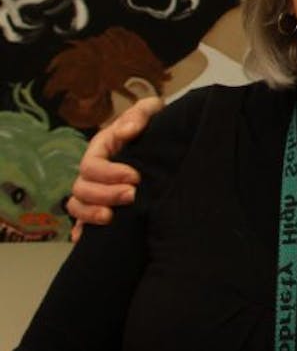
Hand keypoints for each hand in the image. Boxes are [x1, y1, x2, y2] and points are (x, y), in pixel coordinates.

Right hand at [66, 97, 163, 239]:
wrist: (164, 140)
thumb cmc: (153, 124)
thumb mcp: (149, 111)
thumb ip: (139, 115)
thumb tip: (126, 132)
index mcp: (101, 148)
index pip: (92, 164)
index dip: (109, 173)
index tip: (135, 177)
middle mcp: (93, 171)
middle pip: (82, 188)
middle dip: (105, 195)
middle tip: (132, 196)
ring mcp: (95, 189)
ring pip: (77, 205)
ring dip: (90, 214)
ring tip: (111, 218)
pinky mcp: (102, 205)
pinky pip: (82, 222)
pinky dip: (82, 231)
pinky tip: (84, 239)